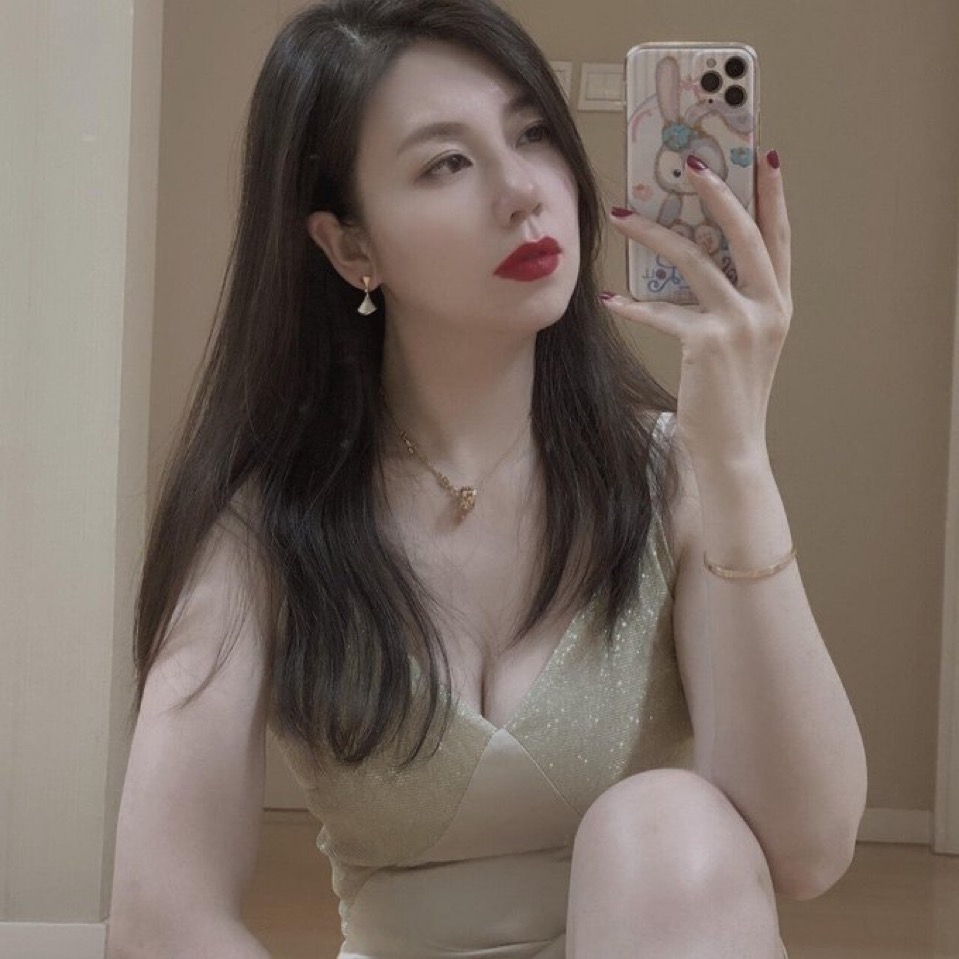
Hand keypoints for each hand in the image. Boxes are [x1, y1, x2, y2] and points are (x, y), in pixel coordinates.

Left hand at [602, 150, 791, 469]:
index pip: (780, 238)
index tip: (764, 156)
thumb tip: (693, 261)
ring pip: (695, 261)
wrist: (733, 448)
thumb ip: (732, 303)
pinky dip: (633, 304)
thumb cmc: (730, 396)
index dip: (773, 196)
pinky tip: (609, 298)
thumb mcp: (744, 344)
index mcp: (780, 304)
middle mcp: (768, 308)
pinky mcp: (707, 343)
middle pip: (744, 234)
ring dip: (654, 234)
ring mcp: (741, 324)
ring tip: (625, 215)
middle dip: (718, 192)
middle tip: (691, 161)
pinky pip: (662, 310)